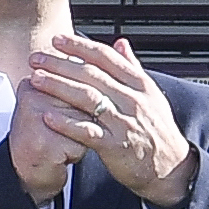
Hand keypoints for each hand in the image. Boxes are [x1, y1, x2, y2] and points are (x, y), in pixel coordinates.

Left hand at [17, 34, 194, 208]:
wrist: (172, 168)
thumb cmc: (158, 131)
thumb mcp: (152, 95)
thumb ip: (133, 68)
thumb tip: (121, 43)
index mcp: (140, 84)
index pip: (106, 57)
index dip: (80, 46)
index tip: (57, 40)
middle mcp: (133, 100)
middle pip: (92, 75)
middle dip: (60, 64)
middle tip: (36, 58)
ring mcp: (124, 122)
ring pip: (87, 98)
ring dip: (59, 87)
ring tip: (36, 79)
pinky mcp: (116, 146)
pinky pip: (87, 132)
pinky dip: (66, 124)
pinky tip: (47, 116)